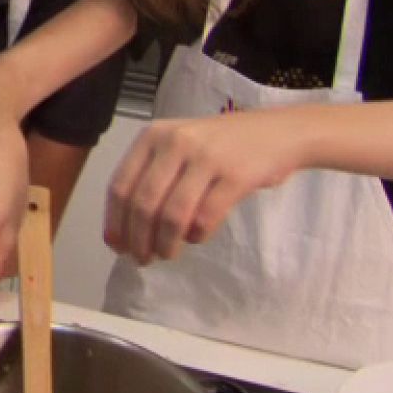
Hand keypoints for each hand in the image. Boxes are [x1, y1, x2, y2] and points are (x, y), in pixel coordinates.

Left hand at [104, 111, 306, 264]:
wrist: (277, 133)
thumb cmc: (220, 146)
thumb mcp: (177, 147)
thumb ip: (150, 178)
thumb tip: (123, 231)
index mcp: (153, 136)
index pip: (121, 185)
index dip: (115, 222)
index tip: (116, 247)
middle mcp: (175, 141)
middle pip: (143, 204)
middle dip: (138, 239)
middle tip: (142, 259)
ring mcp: (206, 157)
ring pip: (173, 215)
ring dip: (166, 244)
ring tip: (167, 254)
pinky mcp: (236, 175)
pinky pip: (206, 218)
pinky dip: (197, 236)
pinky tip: (196, 238)